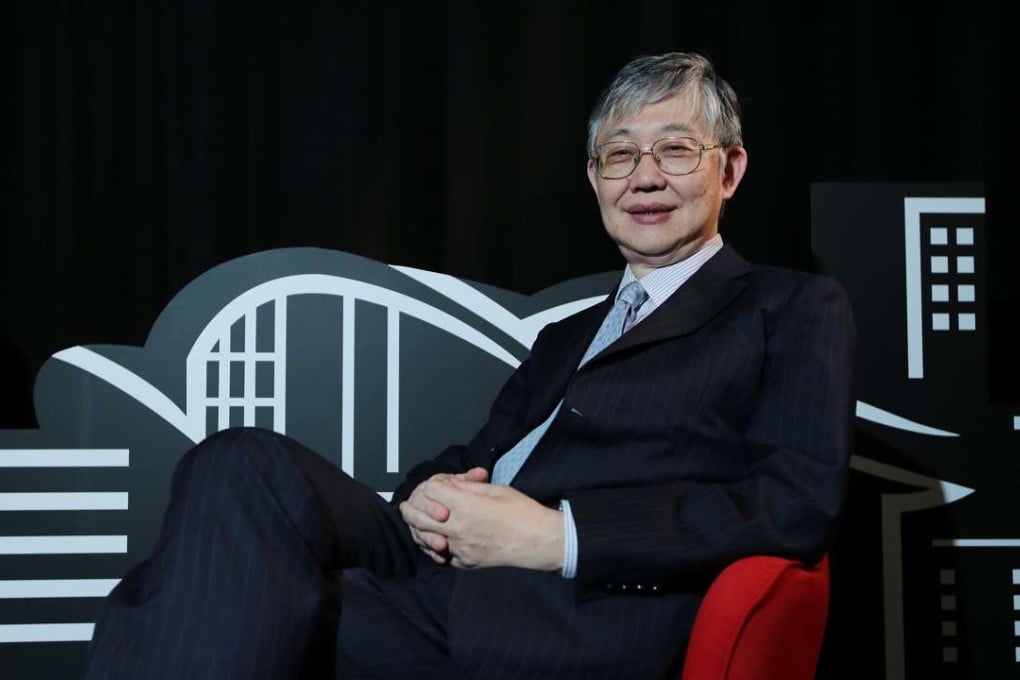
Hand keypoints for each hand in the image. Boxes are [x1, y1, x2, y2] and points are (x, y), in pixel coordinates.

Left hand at [400, 476, 563, 571]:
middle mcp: (458, 529)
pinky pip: (441, 555)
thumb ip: (468, 488)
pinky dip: (434, 546)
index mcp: (465, 507)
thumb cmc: (523, 512)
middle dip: (411, 508)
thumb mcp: (496, 490)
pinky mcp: (465, 563)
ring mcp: (460, 549)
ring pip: (426, 539)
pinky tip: (435, 540)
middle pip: (420, 517)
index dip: (433, 484)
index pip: (432, 491)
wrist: (539, 542)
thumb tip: (449, 486)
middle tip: (405, 506)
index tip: (438, 484)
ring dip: (418, 529)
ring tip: (414, 522)